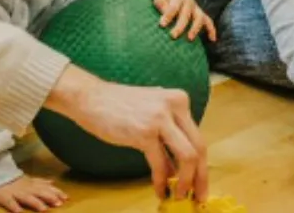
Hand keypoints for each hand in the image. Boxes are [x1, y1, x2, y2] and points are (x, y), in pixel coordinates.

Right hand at [0, 176, 67, 211]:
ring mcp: (14, 192)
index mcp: (31, 184)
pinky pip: (9, 202)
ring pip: (26, 197)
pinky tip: (19, 212)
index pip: (46, 188)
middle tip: (59, 204)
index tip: (67, 198)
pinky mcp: (3, 197)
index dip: (56, 192)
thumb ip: (40, 181)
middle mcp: (25, 188)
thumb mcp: (28, 179)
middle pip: (39, 192)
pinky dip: (14, 206)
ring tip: (44, 209)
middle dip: (49, 197)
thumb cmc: (12, 180)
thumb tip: (53, 182)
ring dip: (35, 202)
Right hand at [45, 68, 207, 201]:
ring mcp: (160, 118)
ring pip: (187, 157)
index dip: (203, 164)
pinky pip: (161, 163)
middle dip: (201, 177)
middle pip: (199, 148)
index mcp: (179, 99)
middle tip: (200, 195)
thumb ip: (169, 135)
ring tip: (180, 195)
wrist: (90, 97)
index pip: (198, 137)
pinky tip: (160, 190)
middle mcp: (175, 106)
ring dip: (186, 182)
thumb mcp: (152, 112)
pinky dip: (162, 180)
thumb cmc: (118, 106)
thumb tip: (177, 168)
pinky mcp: (145, 132)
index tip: (201, 182)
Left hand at [154, 0, 216, 41]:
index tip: (162, 25)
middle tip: (173, 36)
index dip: (168, 16)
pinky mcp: (201, 14)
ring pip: (199, 18)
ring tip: (189, 39)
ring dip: (195, 28)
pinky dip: (211, 30)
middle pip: (186, 14)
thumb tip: (163, 16)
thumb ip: (161, 5)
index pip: (173, 7)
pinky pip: (209, 22)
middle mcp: (189, 2)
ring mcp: (196, 8)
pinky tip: (212, 39)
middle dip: (180, 26)